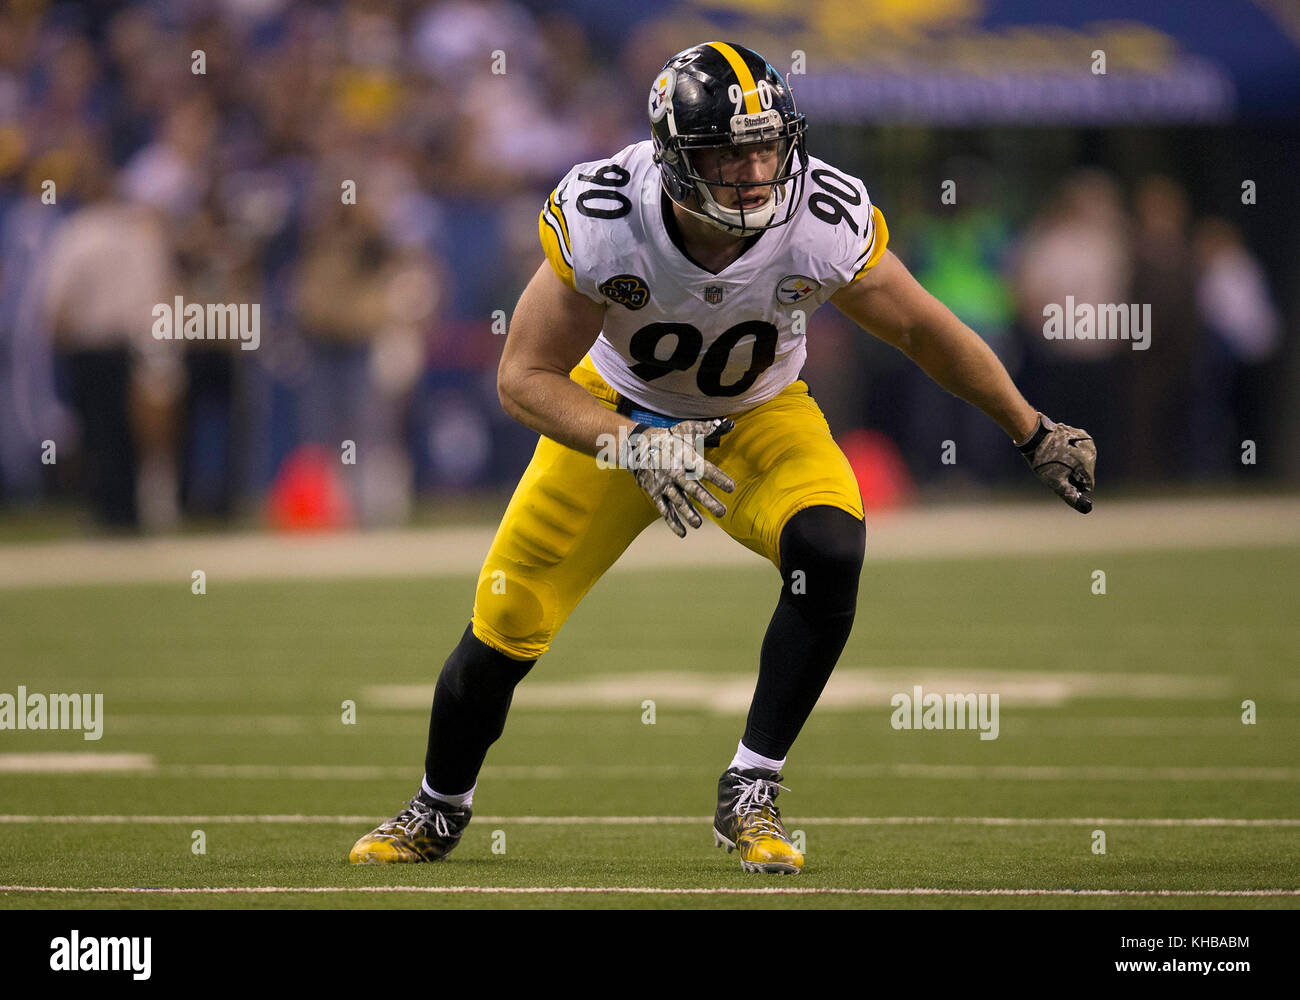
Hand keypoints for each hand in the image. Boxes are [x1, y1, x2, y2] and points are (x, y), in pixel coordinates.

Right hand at [622, 418, 735, 536]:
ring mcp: (664, 484)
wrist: (637, 445)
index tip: (732, 487)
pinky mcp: (655, 493)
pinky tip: (683, 533)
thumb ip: (708, 428)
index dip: (718, 478)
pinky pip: (664, 509)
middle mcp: (674, 472)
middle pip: (693, 488)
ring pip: (677, 501)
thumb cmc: (669, 437)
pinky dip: (672, 522)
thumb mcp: (686, 429)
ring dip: (688, 513)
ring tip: (699, 525)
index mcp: (685, 456)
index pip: (704, 469)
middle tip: (722, 512)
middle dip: (707, 501)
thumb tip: (730, 423)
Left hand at [1016, 413, 1095, 512]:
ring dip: (1073, 462)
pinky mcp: (1080, 433)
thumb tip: (1087, 508)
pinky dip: (1071, 451)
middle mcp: (1091, 451)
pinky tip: (1059, 449)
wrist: (1034, 435)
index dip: (1074, 486)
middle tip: (1057, 468)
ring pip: (1083, 460)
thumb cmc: (1043, 461)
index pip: (1088, 484)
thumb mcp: (1056, 482)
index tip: (1061, 479)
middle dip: (1074, 473)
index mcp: (1088, 464)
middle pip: (1086, 472)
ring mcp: (1086, 441)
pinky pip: (1079, 448)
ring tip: (1057, 457)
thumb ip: (1071, 496)